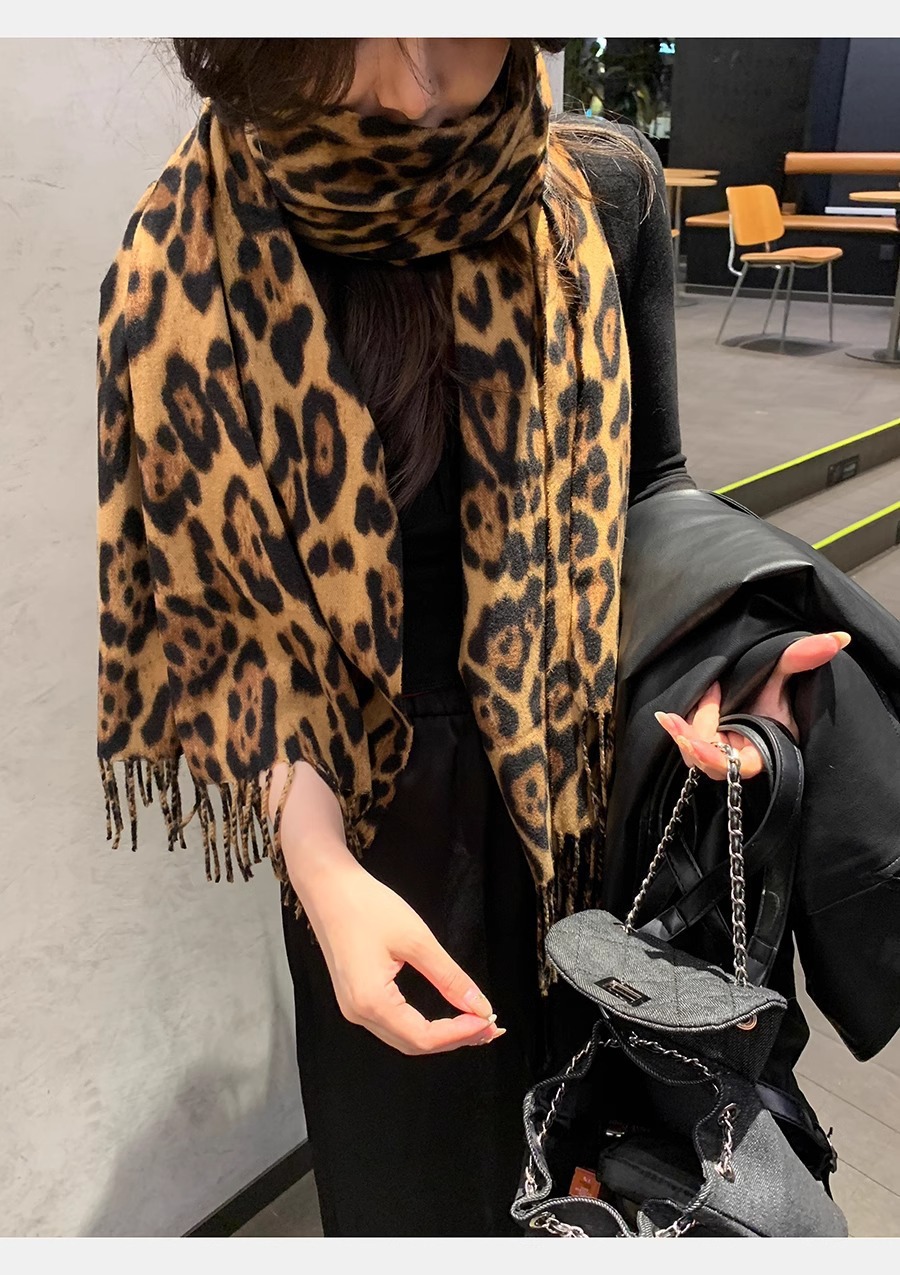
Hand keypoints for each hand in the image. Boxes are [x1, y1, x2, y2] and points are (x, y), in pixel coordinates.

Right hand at [299, 852, 504, 1055]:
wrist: (328, 888)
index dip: (460, 1034)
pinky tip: (444, 1017)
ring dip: (440, 1036)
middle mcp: (359, 1013)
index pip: (424, 1038)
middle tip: (488, 1028)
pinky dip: (422, 1026)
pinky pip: (393, 1024)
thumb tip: (480, 1007)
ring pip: (403, 1038)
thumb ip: (450, 978)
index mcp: (371, 1002)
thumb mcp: (417, 939)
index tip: (488, 1021)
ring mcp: (354, 1008)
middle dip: (454, 1040)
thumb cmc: (368, 907)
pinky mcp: (355, 998)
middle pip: (413, 1044)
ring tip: (472, 1023)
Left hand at [654, 631, 850, 780]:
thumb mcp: (784, 676)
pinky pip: (687, 745)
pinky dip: (677, 731)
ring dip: (683, 733)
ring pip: (694, 754)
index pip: (738, 766)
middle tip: (675, 720)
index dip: (716, 756)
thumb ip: (801, 658)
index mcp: (761, 752)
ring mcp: (720, 753)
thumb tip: (838, 637)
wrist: (756, 694)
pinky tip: (664, 717)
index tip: (695, 739)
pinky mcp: (703, 746)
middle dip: (693, 740)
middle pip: (710, 760)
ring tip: (670, 715)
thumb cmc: (773, 695)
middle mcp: (739, 757)